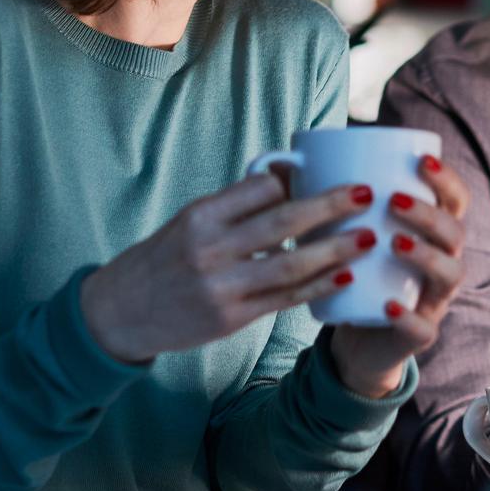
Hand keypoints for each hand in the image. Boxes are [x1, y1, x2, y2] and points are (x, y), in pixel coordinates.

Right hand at [80, 173, 379, 362]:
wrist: (120, 312)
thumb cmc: (163, 258)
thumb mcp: (189, 220)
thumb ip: (235, 205)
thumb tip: (288, 176)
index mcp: (200, 215)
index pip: (258, 187)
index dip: (295, 178)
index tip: (325, 172)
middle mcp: (210, 248)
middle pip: (282, 221)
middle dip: (330, 205)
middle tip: (367, 193)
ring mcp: (221, 286)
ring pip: (290, 265)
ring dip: (335, 250)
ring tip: (369, 236)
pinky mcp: (231, 318)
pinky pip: (284, 300)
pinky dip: (318, 287)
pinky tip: (346, 277)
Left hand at [328, 154, 469, 398]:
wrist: (357, 338)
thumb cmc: (355, 272)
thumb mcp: (347, 234)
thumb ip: (328, 200)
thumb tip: (287, 162)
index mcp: (430, 233)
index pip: (455, 200)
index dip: (446, 179)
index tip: (420, 160)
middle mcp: (442, 262)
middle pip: (455, 233)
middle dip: (429, 213)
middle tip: (394, 201)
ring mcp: (433, 299)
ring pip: (451, 274)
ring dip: (426, 255)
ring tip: (394, 242)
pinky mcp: (418, 334)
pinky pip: (424, 327)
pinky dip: (409, 316)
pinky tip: (388, 304)